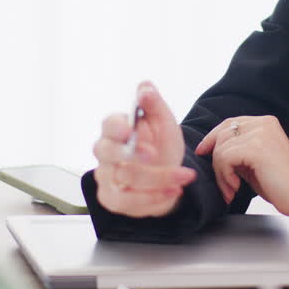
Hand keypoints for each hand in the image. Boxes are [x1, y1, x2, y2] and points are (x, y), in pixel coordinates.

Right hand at [91, 82, 195, 216]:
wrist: (168, 176)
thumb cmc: (161, 145)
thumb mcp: (164, 123)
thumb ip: (154, 104)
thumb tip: (145, 86)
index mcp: (116, 128)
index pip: (108, 124)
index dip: (117, 127)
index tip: (129, 130)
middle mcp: (106, 152)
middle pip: (105, 152)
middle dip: (129, 154)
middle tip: (153, 155)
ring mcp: (106, 176)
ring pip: (123, 178)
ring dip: (157, 178)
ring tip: (184, 176)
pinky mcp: (112, 198)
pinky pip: (126, 201)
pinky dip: (152, 198)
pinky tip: (173, 191)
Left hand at [195, 116, 288, 214]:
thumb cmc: (281, 184)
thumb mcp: (254, 161)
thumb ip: (238, 150)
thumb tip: (212, 149)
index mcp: (265, 123)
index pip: (229, 123)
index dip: (212, 138)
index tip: (202, 152)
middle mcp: (263, 123)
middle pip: (221, 136)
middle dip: (217, 163)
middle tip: (226, 185)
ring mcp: (260, 134)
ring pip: (221, 149)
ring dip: (221, 174)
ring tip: (232, 189)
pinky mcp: (256, 148)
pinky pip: (225, 158)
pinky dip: (225, 176)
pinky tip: (236, 187)